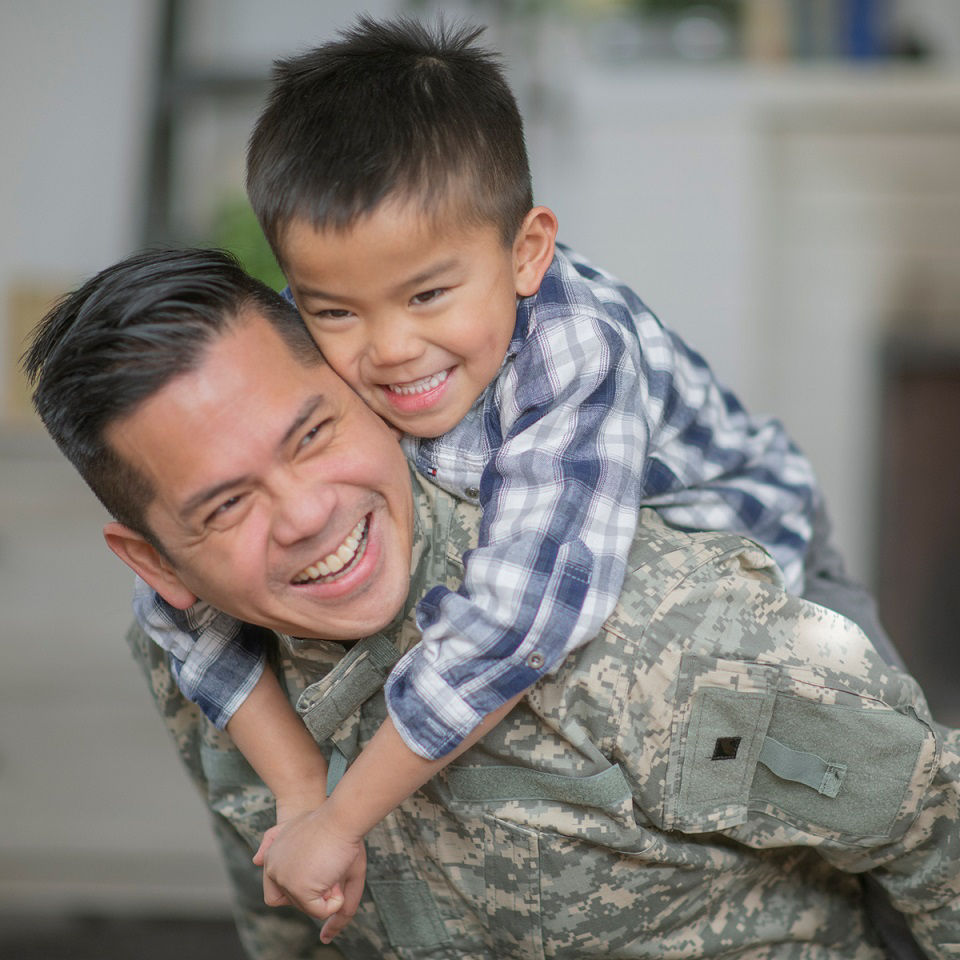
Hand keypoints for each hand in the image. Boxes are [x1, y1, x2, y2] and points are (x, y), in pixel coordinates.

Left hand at [253, 806, 366, 939]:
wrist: (343, 816)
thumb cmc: (338, 832)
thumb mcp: (330, 862)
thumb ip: (316, 890)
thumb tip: (323, 936)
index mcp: (273, 855)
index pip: (277, 889)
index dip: (300, 886)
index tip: (318, 868)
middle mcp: (271, 866)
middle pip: (294, 900)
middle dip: (317, 889)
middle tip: (330, 864)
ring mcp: (282, 878)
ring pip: (305, 906)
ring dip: (327, 894)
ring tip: (334, 867)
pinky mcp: (297, 888)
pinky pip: (318, 912)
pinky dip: (333, 904)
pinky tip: (337, 883)